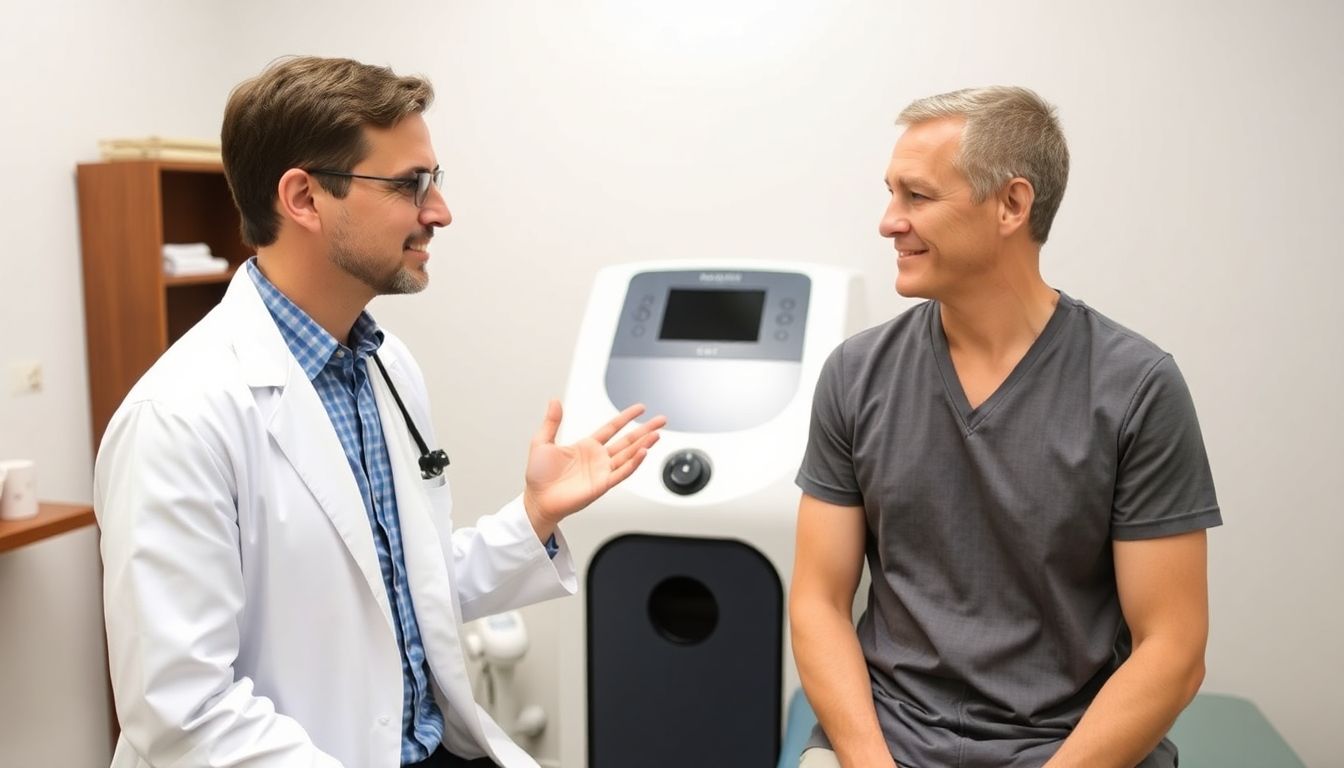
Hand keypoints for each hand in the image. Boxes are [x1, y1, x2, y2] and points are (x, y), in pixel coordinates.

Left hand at [521, 401, 665, 537]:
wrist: (537, 500)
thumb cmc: (539, 476)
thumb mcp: (542, 442)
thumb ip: (552, 422)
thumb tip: (554, 402)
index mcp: (586, 446)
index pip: (612, 428)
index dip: (626, 417)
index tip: (640, 408)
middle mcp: (598, 458)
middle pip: (627, 440)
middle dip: (645, 429)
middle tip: (661, 420)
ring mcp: (602, 471)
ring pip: (629, 455)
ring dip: (643, 444)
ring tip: (656, 434)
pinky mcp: (602, 485)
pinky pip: (622, 472)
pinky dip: (633, 463)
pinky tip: (643, 452)